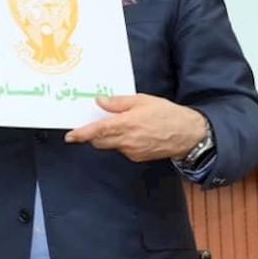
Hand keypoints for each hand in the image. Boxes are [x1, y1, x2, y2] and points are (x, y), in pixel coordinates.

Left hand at [65, 94, 206, 161]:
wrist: (188, 134)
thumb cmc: (166, 114)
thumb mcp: (142, 101)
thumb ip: (118, 102)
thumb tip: (100, 101)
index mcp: (126, 124)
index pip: (97, 131)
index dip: (81, 134)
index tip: (70, 136)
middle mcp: (127, 140)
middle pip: (99, 141)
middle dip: (93, 134)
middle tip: (97, 123)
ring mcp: (132, 151)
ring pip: (110, 145)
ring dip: (110, 137)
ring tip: (125, 124)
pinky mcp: (137, 157)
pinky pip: (122, 149)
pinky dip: (122, 142)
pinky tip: (134, 133)